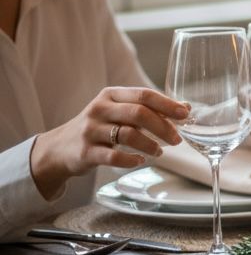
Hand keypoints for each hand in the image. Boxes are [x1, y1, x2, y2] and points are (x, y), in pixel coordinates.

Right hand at [29, 87, 188, 199]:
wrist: (60, 148)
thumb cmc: (100, 127)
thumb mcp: (120, 112)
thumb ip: (150, 109)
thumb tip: (186, 107)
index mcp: (111, 95)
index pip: (144, 95)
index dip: (167, 104)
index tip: (185, 115)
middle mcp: (99, 109)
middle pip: (138, 113)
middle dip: (163, 127)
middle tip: (177, 140)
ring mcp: (90, 130)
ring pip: (127, 134)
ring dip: (150, 144)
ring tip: (160, 152)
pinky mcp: (85, 152)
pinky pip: (113, 156)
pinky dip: (131, 159)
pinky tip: (140, 160)